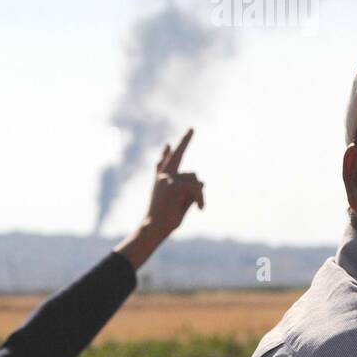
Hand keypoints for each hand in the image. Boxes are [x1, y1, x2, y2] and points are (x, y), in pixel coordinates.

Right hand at [115, 129, 204, 270]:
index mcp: (160, 181)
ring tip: (199, 207)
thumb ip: (189, 191)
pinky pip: (196, 187)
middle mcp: (162, 177)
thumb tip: (203, 182)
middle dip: (185, 140)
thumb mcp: (179, 204)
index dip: (166, 154)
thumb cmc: (165, 221)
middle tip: (192, 128)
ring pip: (195, 179)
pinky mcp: (174, 183)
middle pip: (177, 155)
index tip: (168, 145)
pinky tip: (200, 209)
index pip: (163, 164)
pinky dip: (200, 198)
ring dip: (200, 194)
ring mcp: (167, 178)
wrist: (154, 228)